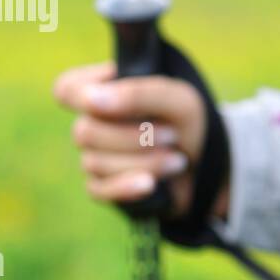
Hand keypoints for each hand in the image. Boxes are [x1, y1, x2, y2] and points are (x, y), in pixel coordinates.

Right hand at [53, 62, 228, 218]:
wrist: (212, 169)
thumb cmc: (191, 124)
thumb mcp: (179, 100)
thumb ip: (139, 94)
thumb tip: (94, 101)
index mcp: (105, 93)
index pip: (68, 90)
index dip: (85, 93)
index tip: (120, 99)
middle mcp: (94, 124)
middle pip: (85, 130)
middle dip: (134, 136)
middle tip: (173, 135)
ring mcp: (95, 157)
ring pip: (94, 162)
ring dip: (144, 161)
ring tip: (178, 161)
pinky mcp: (105, 187)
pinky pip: (99, 189)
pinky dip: (127, 186)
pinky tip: (150, 185)